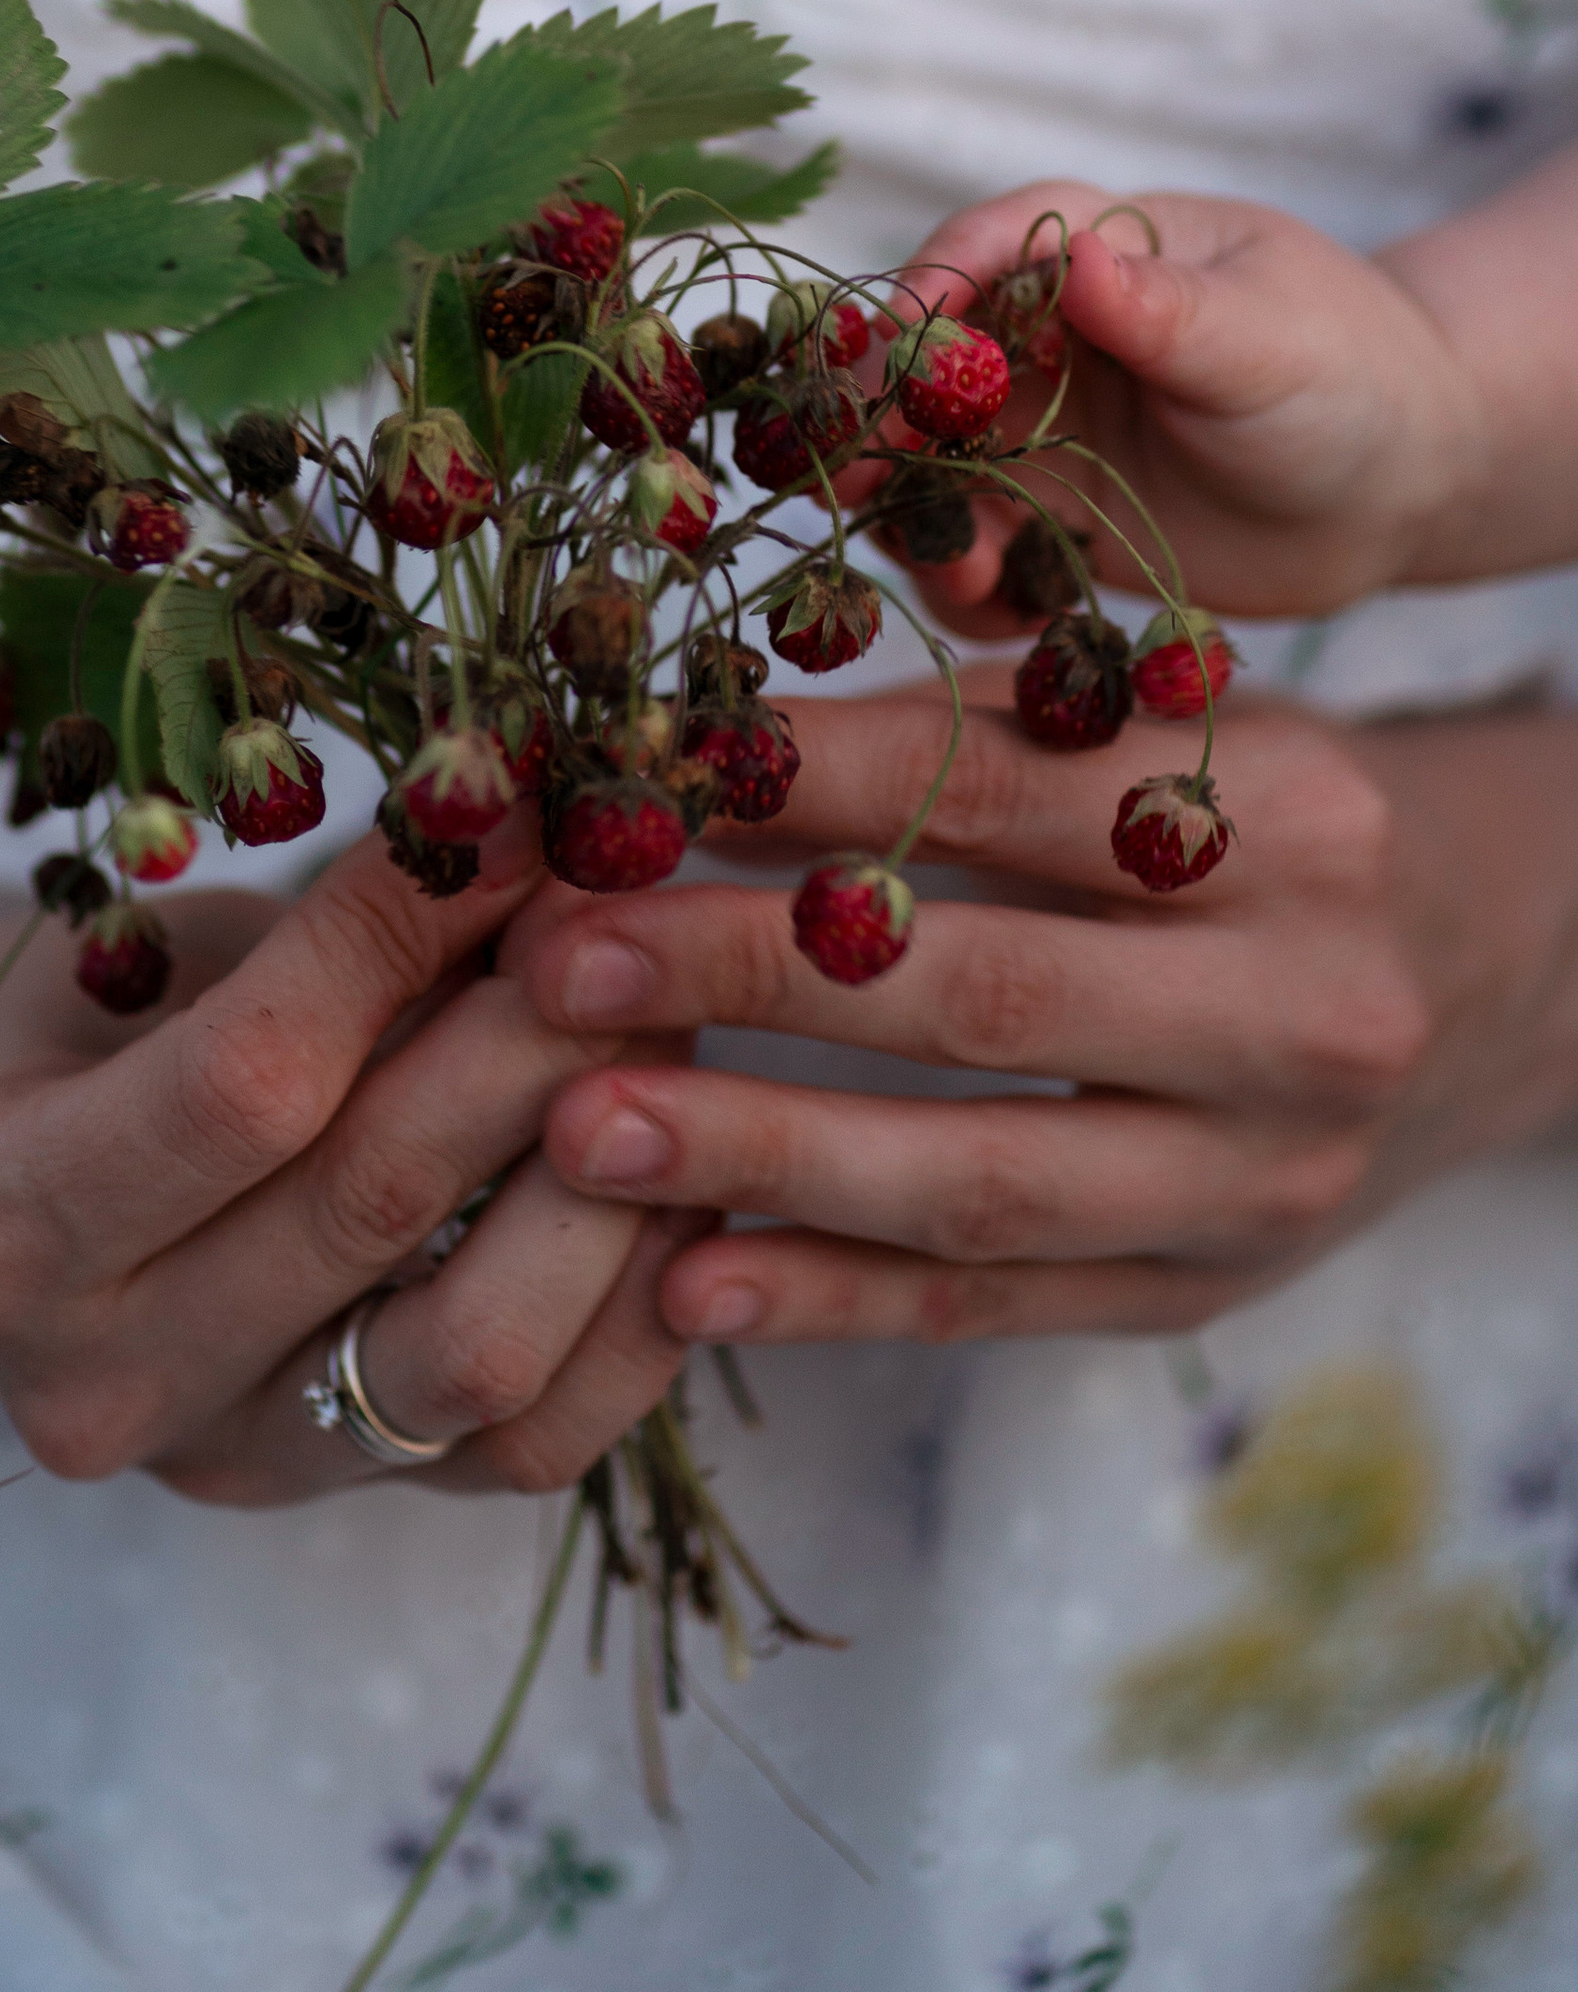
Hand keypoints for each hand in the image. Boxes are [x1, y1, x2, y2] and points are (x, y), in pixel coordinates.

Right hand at [0, 828, 698, 1504]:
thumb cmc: (60, 1032)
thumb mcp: (131, 950)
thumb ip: (306, 938)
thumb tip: (522, 833)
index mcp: (3, 1221)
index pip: (247, 1079)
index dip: (396, 938)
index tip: (508, 813)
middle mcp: (103, 1376)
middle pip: (374, 1202)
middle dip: (531, 1031)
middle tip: (628, 908)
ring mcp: (229, 1458)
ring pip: (476, 1347)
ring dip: (605, 1174)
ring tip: (665, 1032)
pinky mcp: (340, 1505)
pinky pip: (534, 1442)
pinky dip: (631, 1310)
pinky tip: (677, 1177)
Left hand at [509, 679, 1577, 1348]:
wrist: (1474, 975)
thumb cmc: (1258, 821)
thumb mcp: (1166, 731)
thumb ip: (975, 728)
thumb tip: (698, 745)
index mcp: (1282, 821)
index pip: (1003, 795)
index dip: (801, 787)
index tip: (622, 782)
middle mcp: (1295, 1007)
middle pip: (983, 993)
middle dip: (746, 974)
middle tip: (560, 957)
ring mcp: (1260, 1174)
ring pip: (981, 1179)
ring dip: (761, 1160)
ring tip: (578, 1132)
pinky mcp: (1208, 1291)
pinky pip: (998, 1304)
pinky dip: (835, 1299)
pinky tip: (689, 1282)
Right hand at [874, 179, 1490, 623]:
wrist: (1401, 484)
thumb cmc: (1352, 375)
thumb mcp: (1270, 339)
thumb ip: (1168, 309)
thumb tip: (1080, 259)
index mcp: (1093, 246)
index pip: (981, 247)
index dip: (925, 294)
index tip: (897, 353)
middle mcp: (1041, 334)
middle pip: (922, 364)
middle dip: (881, 424)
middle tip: (855, 486)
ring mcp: (1037, 427)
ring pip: (931, 465)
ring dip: (918, 517)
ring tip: (964, 578)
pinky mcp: (1048, 514)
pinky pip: (977, 548)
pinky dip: (968, 584)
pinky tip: (1001, 615)